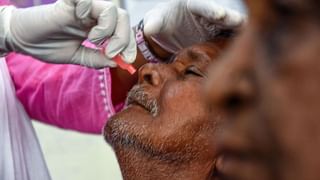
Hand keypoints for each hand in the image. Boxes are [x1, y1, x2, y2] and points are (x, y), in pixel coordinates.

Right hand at [0, 0, 135, 67]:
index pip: (123, 30)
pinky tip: (79, 20)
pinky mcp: (68, 2)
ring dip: (107, 29)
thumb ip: (95, 59)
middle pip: (122, 17)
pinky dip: (87, 9)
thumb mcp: (77, 56)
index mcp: (97, 27)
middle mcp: (93, 16)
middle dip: (123, 38)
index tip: (127, 60)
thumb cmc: (48, 46)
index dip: (129, 45)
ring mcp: (82, 9)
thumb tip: (116, 62)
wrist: (23, 40)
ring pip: (111, 9)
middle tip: (110, 52)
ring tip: (92, 39)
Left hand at [144, 0, 246, 52]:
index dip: (211, 10)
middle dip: (231, 20)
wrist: (169, 33)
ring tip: (252, 37)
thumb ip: (154, 23)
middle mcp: (207, 13)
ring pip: (230, 27)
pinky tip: (247, 49)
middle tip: (242, 25)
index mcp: (192, 5)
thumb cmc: (162, 23)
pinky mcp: (218, 36)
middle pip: (222, 15)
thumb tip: (149, 28)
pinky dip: (236, 42)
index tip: (219, 14)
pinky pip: (229, 38)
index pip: (203, 6)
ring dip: (239, 32)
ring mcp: (214, 25)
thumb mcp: (156, 22)